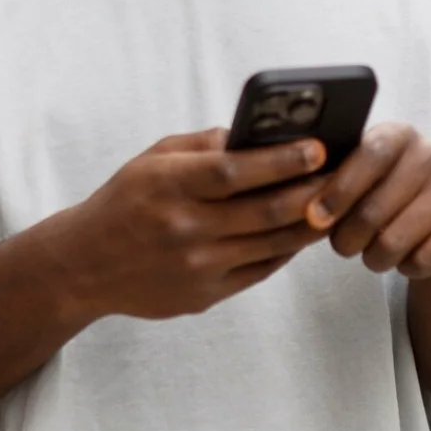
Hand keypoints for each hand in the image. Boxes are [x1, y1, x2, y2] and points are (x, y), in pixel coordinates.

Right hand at [55, 129, 330, 321]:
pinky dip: (288, 249)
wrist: (85, 265)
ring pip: (273, 244)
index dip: (281, 160)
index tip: (318, 148)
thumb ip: (204, 145)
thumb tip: (259, 134)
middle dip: (312, 190)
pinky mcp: (205, 295)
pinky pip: (261, 270)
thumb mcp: (153, 159)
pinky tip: (304, 230)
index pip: (235, 171)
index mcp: (170, 186)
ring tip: (337, 201)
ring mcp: (197, 266)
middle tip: (345, 173)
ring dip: (311, 223)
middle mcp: (185, 228)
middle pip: (265, 211)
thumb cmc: (125, 201)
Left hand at [304, 123, 430, 278]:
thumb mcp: (365, 176)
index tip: (316, 216)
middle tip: (343, 247)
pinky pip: (426, 258)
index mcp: (398, 135)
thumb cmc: (391, 192)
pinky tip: (408, 257)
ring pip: (396, 240)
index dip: (339, 189)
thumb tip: (307, 210)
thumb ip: (335, 182)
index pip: (368, 156)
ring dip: (375, 258)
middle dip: (348, 238)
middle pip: (375, 208)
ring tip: (373, 255)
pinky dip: (409, 267)